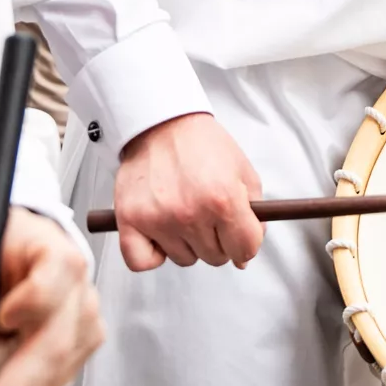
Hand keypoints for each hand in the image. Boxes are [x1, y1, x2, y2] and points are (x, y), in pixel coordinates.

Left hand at [0, 210, 103, 385]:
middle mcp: (77, 285)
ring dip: (16, 381)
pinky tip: (6, 363)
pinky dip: (27, 384)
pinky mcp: (81, 345)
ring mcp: (84, 318)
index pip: (55, 276)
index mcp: (51, 248)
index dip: (31, 303)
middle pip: (58, 340)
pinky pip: (58, 378)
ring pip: (59, 368)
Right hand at [111, 113, 262, 272]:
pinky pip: (142, 262)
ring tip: (182, 211)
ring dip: (187, 243)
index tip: (239, 235)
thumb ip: (254, 214)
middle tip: (208, 214)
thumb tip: (245, 254)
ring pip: (184, 259)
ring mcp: (159, 220)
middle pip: (216, 257)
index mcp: (223, 199)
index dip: (246, 243)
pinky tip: (159, 234)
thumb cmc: (202, 144)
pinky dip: (151, 255)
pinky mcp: (130, 220)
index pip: (245, 249)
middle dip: (218, 240)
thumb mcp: (243, 171)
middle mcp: (191, 213)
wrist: (162, 123)